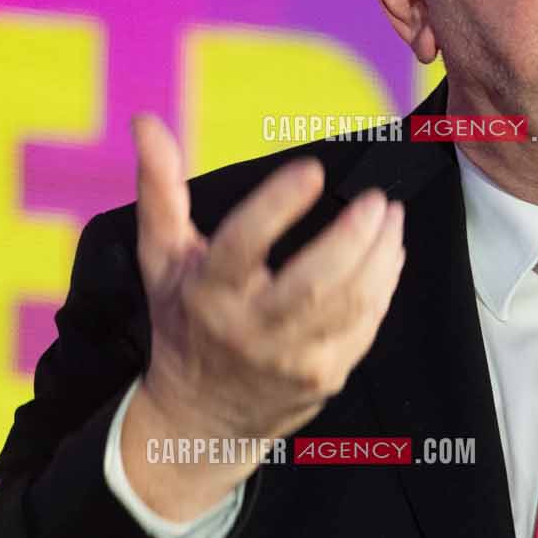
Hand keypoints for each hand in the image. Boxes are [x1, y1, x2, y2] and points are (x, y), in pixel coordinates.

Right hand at [122, 114, 405, 519]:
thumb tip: (145, 121)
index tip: (312, 170)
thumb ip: (161, 189)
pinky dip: (384, 284)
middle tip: (377, 201)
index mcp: (209, 295)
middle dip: (352, 239)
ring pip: (350, 305)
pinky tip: (391, 252)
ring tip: (392, 216)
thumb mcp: (162, 259)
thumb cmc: (183, 321)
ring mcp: (293, 360)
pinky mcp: (325, 376)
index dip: (277, 207)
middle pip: (312, 284)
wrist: (201, 416)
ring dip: (380, 256)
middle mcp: (251, 331)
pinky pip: (366, 326)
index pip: (243, 246)